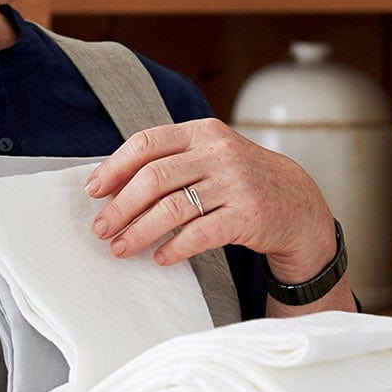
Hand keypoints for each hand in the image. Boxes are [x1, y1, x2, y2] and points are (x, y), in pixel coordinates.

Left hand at [83, 118, 335, 281]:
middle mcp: (219, 153)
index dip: (115, 168)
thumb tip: (112, 186)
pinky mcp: (248, 215)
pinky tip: (160, 258)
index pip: (148, 143)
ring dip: (139, 232)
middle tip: (100, 228)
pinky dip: (175, 248)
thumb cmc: (241, 182)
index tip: (94, 192)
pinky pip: (200, 234)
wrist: (297, 204)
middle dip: (120, 206)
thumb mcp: (210, 157)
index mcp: (202, 132)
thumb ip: (171, 162)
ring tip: (120, 248)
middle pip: (154, 177)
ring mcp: (235, 183)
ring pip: (173, 208)